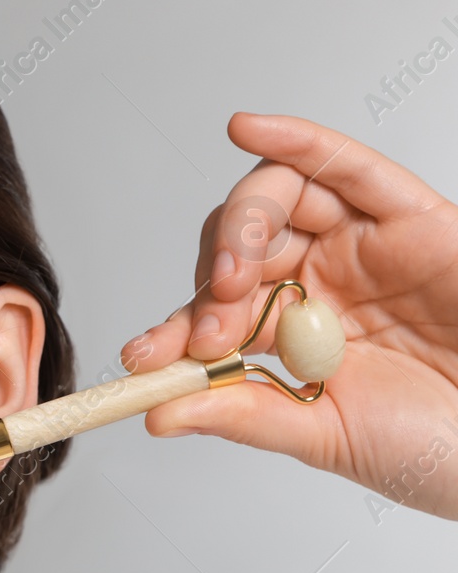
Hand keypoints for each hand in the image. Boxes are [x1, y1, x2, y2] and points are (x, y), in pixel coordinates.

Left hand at [119, 112, 457, 520]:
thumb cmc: (435, 444)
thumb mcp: (327, 435)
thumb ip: (245, 415)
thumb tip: (156, 414)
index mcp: (291, 333)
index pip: (213, 313)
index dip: (172, 329)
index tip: (143, 357)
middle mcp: (319, 280)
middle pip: (237, 246)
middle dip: (211, 279)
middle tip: (210, 325)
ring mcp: (361, 245)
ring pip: (278, 200)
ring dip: (240, 226)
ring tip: (234, 275)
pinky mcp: (410, 216)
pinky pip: (348, 166)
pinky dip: (297, 142)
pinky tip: (250, 128)